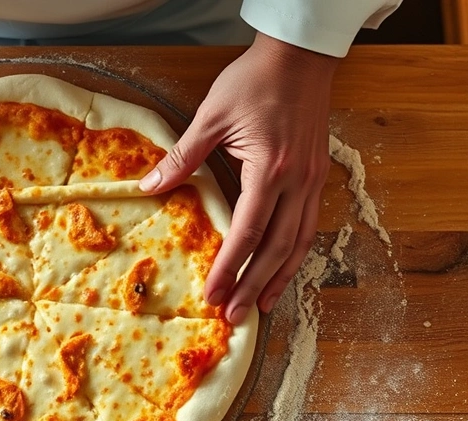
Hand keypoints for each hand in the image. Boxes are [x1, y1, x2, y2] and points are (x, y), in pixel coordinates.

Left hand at [139, 32, 337, 323]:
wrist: (300, 57)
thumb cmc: (256, 81)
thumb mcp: (211, 116)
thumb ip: (182, 157)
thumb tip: (149, 186)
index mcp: (269, 169)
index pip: (247, 232)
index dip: (230, 267)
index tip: (213, 294)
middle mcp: (297, 182)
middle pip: (277, 248)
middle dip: (254, 286)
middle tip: (234, 316)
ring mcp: (313, 181)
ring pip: (299, 242)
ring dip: (280, 278)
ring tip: (261, 306)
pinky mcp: (318, 177)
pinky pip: (309, 226)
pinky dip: (295, 254)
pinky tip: (282, 269)